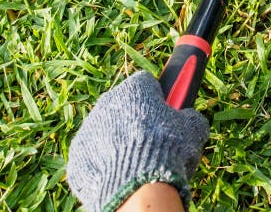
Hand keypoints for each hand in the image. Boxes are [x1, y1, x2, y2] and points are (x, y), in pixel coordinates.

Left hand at [67, 71, 208, 210]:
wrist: (137, 187)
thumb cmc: (168, 151)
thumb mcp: (193, 129)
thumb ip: (190, 116)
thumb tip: (190, 117)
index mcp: (135, 88)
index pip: (146, 84)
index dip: (158, 98)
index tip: (165, 112)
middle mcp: (108, 100)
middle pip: (125, 106)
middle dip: (137, 119)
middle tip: (152, 141)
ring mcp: (89, 127)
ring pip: (107, 129)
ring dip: (119, 140)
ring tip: (137, 162)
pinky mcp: (77, 152)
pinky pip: (94, 152)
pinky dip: (105, 161)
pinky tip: (121, 173)